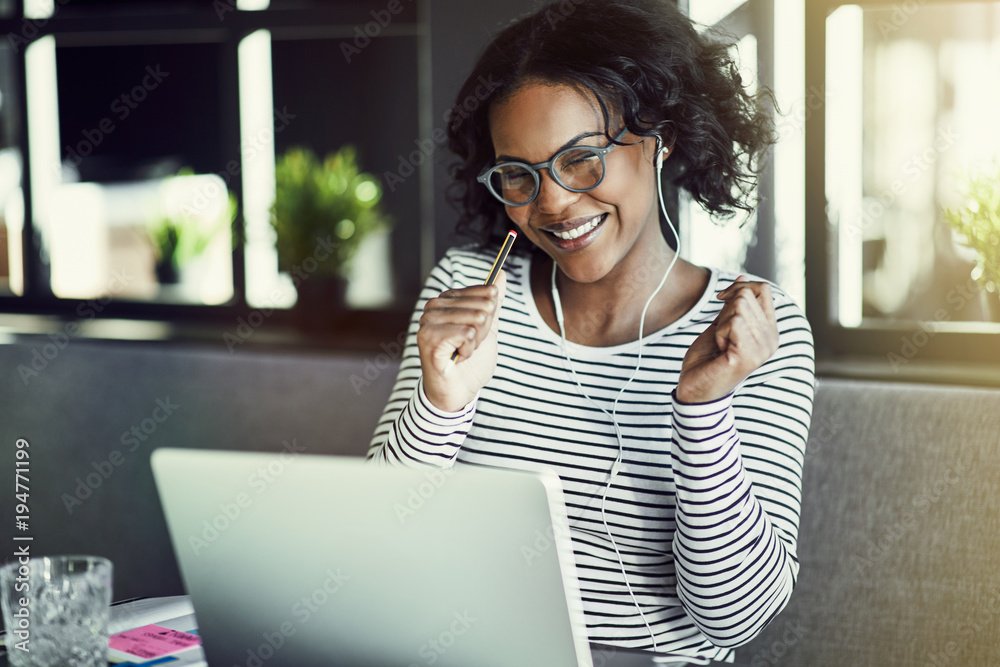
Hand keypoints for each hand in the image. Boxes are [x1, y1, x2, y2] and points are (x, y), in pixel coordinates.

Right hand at [417, 271, 506, 411]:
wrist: (459, 391)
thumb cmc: (470, 361)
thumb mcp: (487, 327)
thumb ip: (493, 301)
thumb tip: (501, 274)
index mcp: (447, 299)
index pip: (486, 292)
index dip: (489, 317)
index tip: (476, 333)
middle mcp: (434, 306)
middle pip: (483, 306)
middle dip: (483, 332)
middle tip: (469, 346)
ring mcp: (428, 321)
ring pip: (476, 320)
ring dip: (475, 342)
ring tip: (462, 352)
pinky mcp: (429, 337)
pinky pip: (467, 334)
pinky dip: (468, 350)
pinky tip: (457, 358)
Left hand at [676, 275, 778, 403]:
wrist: (695, 389)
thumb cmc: (707, 359)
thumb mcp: (722, 324)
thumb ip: (734, 303)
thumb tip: (742, 277)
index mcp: (769, 330)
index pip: (763, 290)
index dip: (738, 287)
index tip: (721, 299)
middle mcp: (772, 339)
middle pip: (747, 296)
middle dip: (725, 312)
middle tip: (721, 337)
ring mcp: (763, 349)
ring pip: (739, 307)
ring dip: (721, 324)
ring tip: (721, 345)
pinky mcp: (749, 355)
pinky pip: (734, 322)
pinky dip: (719, 333)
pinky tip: (720, 351)